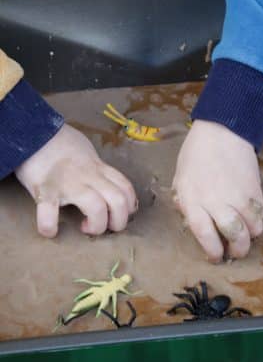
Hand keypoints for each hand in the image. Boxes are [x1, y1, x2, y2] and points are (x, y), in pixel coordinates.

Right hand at [15, 124, 136, 237]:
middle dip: (119, 222)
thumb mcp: (86, 152)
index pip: (125, 187)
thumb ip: (97, 168)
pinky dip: (49, 225)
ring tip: (85, 228)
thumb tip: (104, 182)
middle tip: (107, 227)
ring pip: (97, 207)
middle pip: (118, 201)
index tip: (120, 213)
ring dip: (96, 226)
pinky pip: (49, 211)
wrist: (33, 130)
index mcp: (98, 168)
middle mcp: (89, 175)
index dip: (130, 205)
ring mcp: (69, 182)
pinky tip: (50, 231)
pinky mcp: (46, 188)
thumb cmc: (59, 143)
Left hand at [172, 120, 262, 262]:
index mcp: (194, 200)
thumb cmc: (196, 155)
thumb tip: (195, 223)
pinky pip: (261, 215)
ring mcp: (239, 197)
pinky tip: (251, 218)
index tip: (216, 256)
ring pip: (252, 229)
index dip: (212, 251)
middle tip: (235, 253)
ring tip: (245, 235)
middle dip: (237, 251)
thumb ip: (186, 203)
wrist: (223, 131)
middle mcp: (217, 202)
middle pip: (234, 236)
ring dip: (250, 237)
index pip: (205, 235)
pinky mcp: (256, 190)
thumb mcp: (180, 180)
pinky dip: (258, 221)